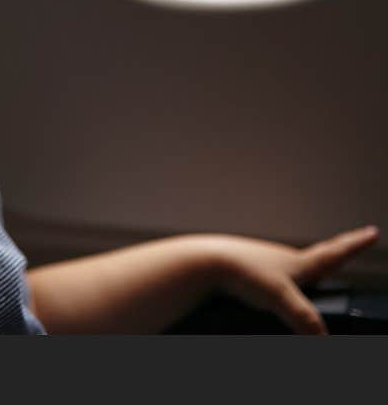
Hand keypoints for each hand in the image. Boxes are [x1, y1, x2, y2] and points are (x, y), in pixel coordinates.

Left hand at [203, 225, 379, 333]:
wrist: (202, 262)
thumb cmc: (240, 271)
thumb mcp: (280, 297)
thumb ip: (305, 319)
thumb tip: (325, 339)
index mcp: (298, 262)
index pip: (335, 253)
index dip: (356, 244)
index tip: (372, 232)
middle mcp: (281, 258)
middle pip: (314, 257)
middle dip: (332, 255)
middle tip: (347, 245)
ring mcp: (261, 261)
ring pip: (287, 266)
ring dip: (301, 269)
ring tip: (312, 272)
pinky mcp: (242, 270)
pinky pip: (264, 276)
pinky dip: (272, 281)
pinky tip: (265, 288)